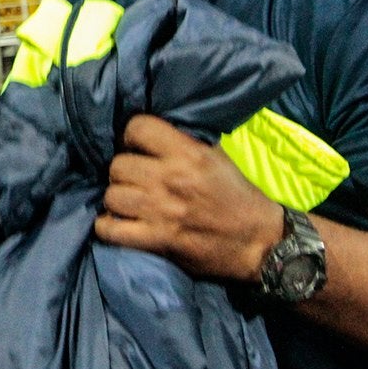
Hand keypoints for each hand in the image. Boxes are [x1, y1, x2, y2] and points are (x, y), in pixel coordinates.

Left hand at [94, 114, 283, 282]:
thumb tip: (149, 134)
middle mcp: (170, 178)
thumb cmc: (237, 196)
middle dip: (123, 172)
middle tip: (135, 180)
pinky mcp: (156, 240)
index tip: (138, 148)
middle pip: (118, 165)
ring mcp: (161, 210)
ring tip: (129, 203)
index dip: (132, 137)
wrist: (258, 241)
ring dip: (117, 200)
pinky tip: (118, 225)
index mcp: (188, 153)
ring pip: (111, 196)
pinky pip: (109, 230)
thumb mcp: (215, 156)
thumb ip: (182, 143)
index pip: (138, 127)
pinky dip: (108, 228)